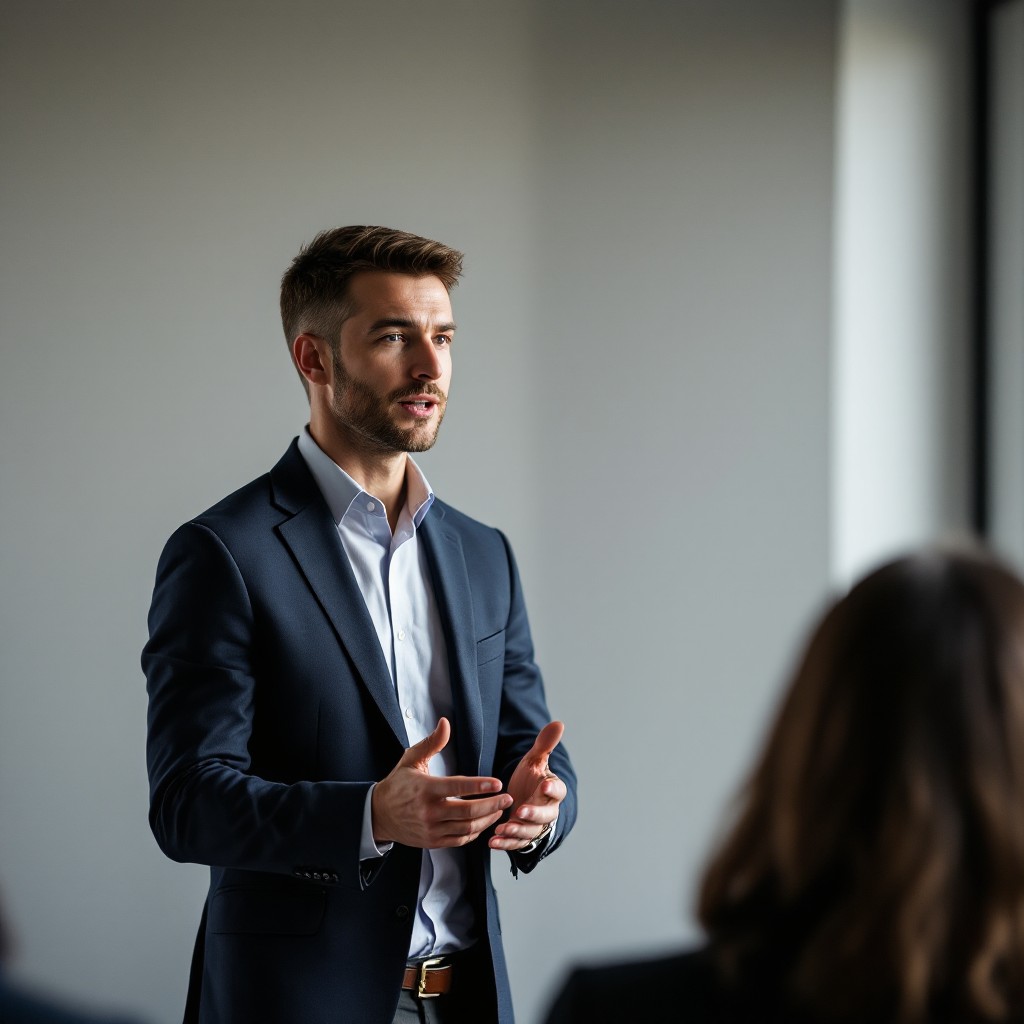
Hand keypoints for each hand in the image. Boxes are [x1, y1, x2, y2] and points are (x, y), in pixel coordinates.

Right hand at [372, 718, 512, 848]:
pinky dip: (475, 833)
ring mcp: (431, 829)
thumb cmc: (397, 784)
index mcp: (425, 789)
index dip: (480, 785)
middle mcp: (429, 811)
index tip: (497, 783)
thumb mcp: (411, 759)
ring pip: (466, 828)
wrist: (378, 814)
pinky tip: (484, 822)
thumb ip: (432, 743)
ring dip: (487, 819)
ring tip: (500, 809)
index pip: (457, 787)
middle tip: (507, 797)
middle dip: (492, 805)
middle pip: (468, 812)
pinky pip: (459, 840)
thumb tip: (445, 722)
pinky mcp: (432, 842)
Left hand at [489, 721, 566, 851]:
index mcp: (552, 790)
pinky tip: (492, 842)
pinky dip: (505, 844)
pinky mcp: (522, 837)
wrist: (524, 797)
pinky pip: (515, 843)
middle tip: (520, 812)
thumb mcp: (535, 760)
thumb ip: (544, 744)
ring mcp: (535, 826)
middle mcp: (547, 810)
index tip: (544, 786)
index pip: (558, 790)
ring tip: (501, 829)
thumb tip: (558, 723)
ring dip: (516, 832)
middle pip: (545, 816)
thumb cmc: (531, 777)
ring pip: (529, 832)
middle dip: (533, 815)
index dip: (552, 789)